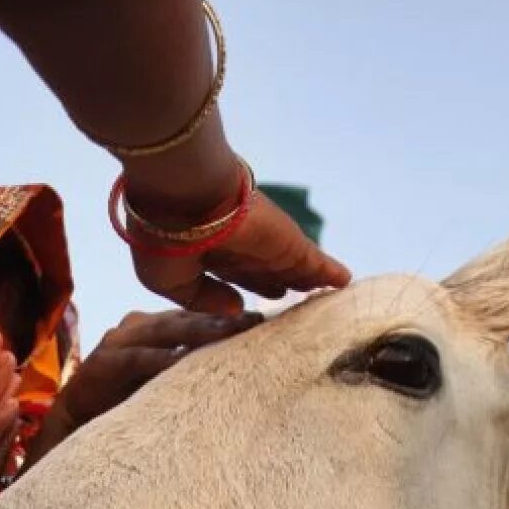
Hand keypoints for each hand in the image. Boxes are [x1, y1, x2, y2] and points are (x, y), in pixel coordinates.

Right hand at [30, 309, 261, 462]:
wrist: (74, 430)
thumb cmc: (128, 410)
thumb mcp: (168, 388)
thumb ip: (194, 374)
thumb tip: (244, 375)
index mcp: (157, 330)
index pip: (198, 317)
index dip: (229, 320)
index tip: (265, 324)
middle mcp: (138, 328)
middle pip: (186, 319)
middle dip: (221, 320)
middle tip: (256, 323)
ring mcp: (118, 342)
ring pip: (164, 330)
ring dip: (197, 332)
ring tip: (229, 333)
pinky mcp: (101, 363)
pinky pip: (135, 358)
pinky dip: (158, 360)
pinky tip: (180, 362)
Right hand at [130, 189, 349, 315]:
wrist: (182, 201)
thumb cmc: (164, 241)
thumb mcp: (171, 282)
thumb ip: (202, 300)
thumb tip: (237, 307)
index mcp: (207, 251)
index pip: (233, 272)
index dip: (248, 287)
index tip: (257, 304)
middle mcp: (239, 245)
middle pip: (266, 270)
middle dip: (279, 284)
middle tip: (295, 301)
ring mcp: (265, 242)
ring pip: (291, 267)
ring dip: (306, 280)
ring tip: (324, 295)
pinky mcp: (288, 243)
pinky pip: (314, 263)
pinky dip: (329, 272)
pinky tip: (343, 283)